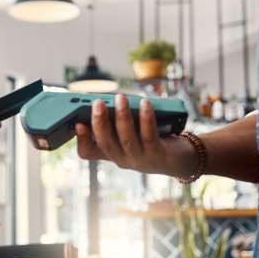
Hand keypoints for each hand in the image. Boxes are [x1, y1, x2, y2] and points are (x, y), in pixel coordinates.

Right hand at [75, 94, 196, 177]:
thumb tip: (110, 100)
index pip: (88, 153)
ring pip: (126, 138)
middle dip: (100, 122)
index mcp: (112, 153)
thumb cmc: (152, 141)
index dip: (81, 140)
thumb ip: (117, 123)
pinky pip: (149, 135)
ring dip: (122, 117)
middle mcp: (122, 159)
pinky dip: (146, 118)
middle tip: (97, 103)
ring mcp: (140, 160)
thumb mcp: (131, 134)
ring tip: (120, 98)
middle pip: (106, 143)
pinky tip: (144, 104)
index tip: (77, 124)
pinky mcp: (158, 156)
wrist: (180, 159)